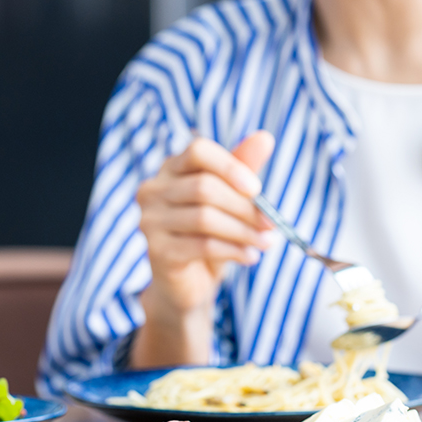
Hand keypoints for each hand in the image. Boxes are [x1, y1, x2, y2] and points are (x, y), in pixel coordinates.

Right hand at [130, 132, 274, 367]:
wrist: (188, 284)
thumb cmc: (209, 235)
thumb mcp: (229, 200)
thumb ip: (242, 169)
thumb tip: (265, 137)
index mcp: (170, 169)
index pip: (197, 151)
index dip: (230, 166)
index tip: (257, 189)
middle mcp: (153, 191)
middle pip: (204, 187)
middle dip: (244, 207)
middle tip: (271, 224)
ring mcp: (150, 221)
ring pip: (205, 218)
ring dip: (243, 231)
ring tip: (266, 242)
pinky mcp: (157, 251)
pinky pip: (202, 245)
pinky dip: (232, 250)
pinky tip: (250, 256)